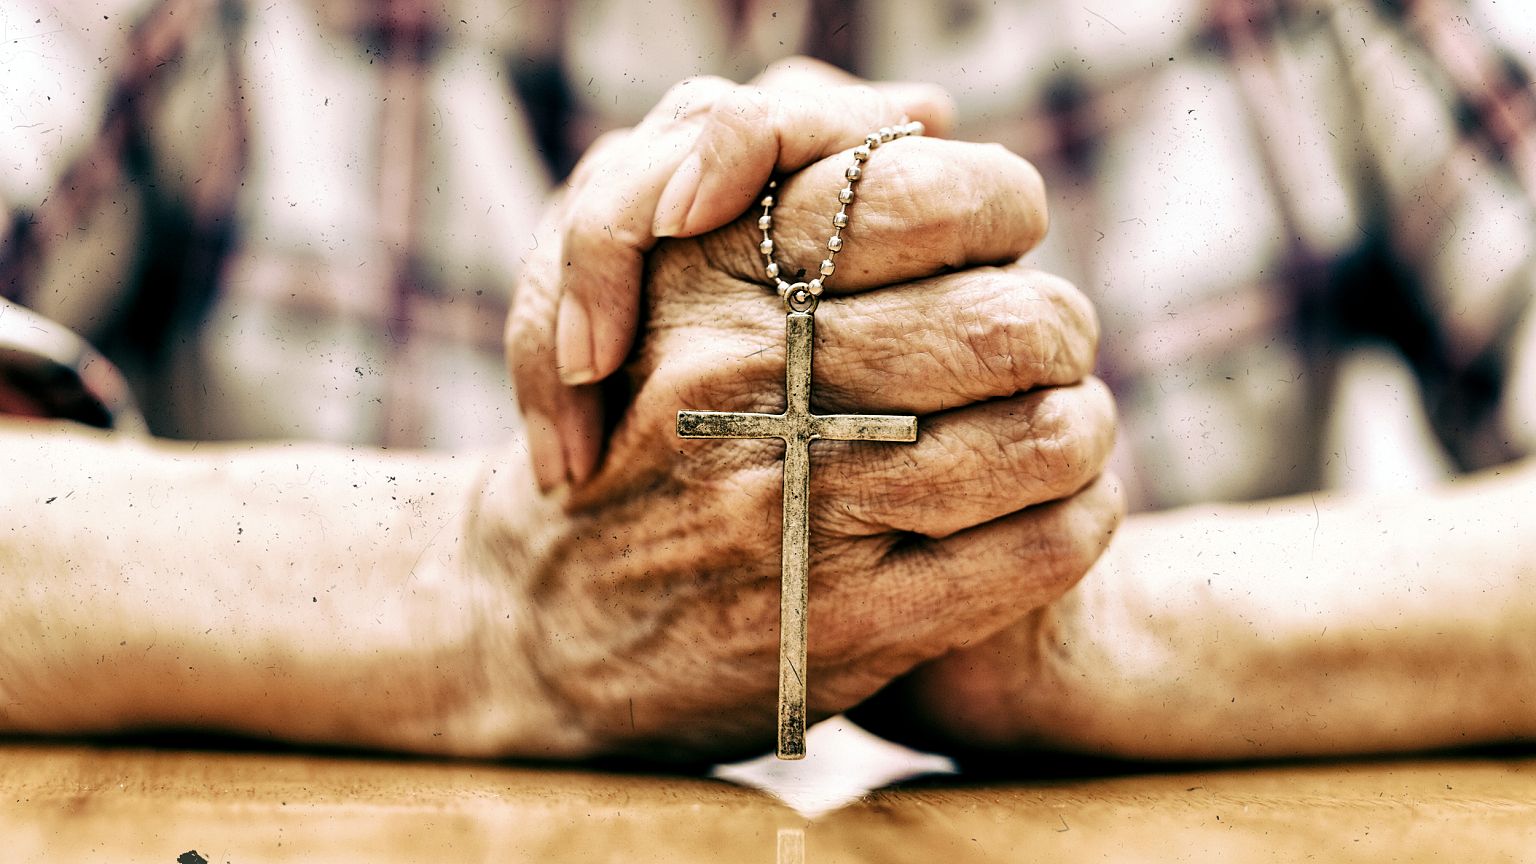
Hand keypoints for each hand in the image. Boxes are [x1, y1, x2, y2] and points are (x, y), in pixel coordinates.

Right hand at [491, 131, 1121, 761]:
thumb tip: (929, 113)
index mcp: (712, 273)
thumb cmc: (642, 431)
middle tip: (1048, 345)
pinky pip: (1041, 548)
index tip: (994, 241)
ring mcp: (798, 504)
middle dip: (1059, 327)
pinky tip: (1059, 511)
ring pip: (1047, 433)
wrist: (547, 617)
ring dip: (1083, 427)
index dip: (998, 206)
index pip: (926, 194)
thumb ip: (776, 176)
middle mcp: (752, 377)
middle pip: (1013, 318)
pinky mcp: (844, 621)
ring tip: (1064, 428)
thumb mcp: (667, 283)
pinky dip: (1083, 520)